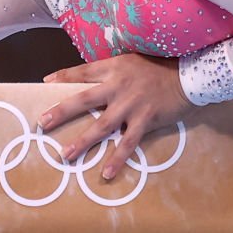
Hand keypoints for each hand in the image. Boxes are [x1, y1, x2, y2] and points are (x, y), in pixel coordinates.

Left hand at [39, 53, 191, 182]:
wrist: (189, 74)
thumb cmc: (161, 66)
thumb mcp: (133, 60)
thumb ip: (114, 71)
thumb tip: (94, 80)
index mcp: (115, 67)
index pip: (83, 71)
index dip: (63, 77)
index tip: (46, 82)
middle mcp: (119, 85)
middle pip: (84, 99)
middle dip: (62, 111)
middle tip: (43, 122)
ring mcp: (131, 104)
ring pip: (101, 125)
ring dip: (82, 141)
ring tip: (66, 154)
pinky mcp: (145, 119)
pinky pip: (127, 142)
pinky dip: (117, 158)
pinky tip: (106, 172)